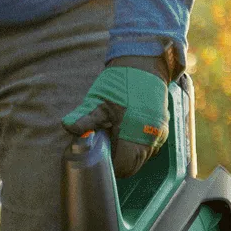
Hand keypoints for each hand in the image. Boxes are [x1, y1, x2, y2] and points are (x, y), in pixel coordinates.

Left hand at [62, 58, 170, 176]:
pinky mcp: (162, 130)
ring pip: (141, 159)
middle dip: (117, 161)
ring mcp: (159, 134)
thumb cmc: (121, 82)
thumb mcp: (99, 100)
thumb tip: (68, 127)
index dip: (110, 166)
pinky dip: (135, 147)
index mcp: (136, 133)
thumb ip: (85, 118)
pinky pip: (147, 149)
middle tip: (103, 147)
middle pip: (132, 166)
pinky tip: (124, 133)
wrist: (145, 64)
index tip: (98, 157)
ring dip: (126, 154)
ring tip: (113, 137)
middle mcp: (151, 138)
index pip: (124, 166)